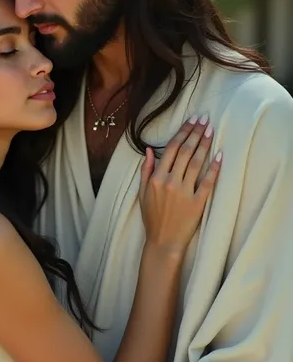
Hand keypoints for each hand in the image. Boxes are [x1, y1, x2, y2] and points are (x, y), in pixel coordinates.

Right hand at [139, 114, 220, 255]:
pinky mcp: (197, 203)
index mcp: (156, 177)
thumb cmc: (152, 217)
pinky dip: (214, 168)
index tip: (192, 120)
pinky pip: (208, 182)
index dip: (183, 132)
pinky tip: (219, 155)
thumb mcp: (142, 193)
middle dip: (196, 133)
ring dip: (205, 144)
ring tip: (211, 131)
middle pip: (186, 152)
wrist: (163, 241)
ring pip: (197, 163)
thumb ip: (146, 170)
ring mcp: (184, 192)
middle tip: (205, 120)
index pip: (172, 149)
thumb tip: (150, 150)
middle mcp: (170, 182)